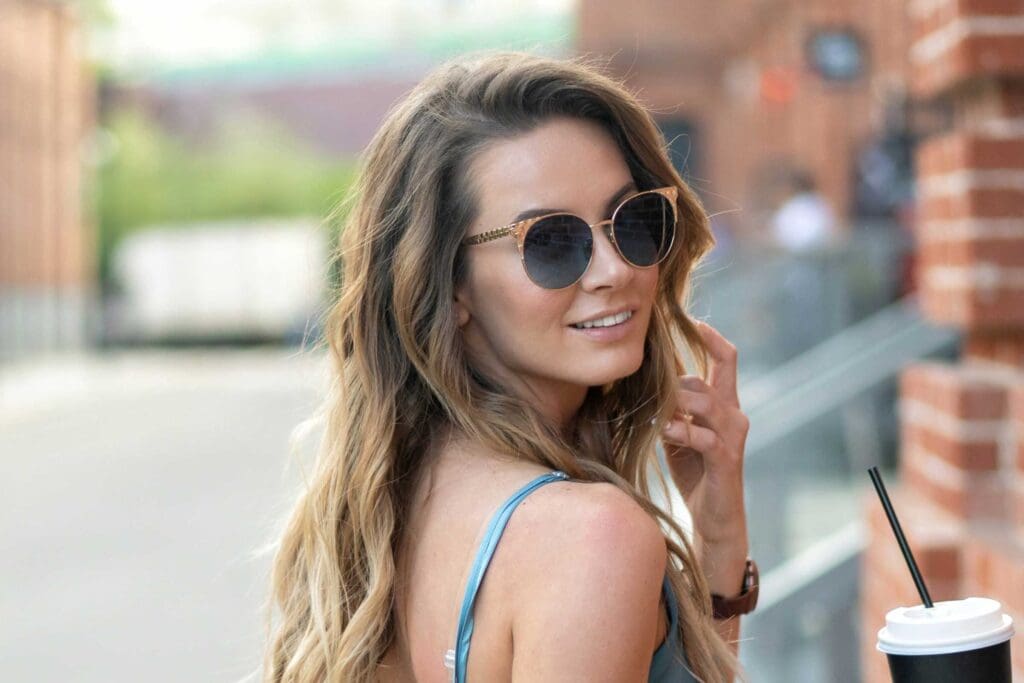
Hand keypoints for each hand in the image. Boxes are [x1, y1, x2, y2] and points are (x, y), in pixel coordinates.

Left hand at [660, 320, 749, 552]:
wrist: (713, 518)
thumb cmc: (694, 472)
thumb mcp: (679, 431)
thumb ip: (671, 406)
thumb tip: (645, 377)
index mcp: (724, 404)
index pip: (726, 358)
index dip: (709, 336)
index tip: (687, 318)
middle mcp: (734, 415)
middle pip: (704, 379)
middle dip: (671, 381)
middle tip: (640, 383)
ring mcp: (733, 436)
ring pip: (704, 401)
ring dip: (672, 402)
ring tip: (649, 409)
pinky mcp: (726, 459)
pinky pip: (703, 435)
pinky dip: (679, 430)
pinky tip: (661, 431)